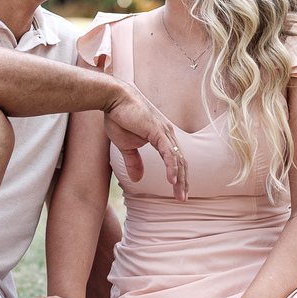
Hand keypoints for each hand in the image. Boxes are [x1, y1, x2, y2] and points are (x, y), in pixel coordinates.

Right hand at [103, 83, 188, 201]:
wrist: (113, 98)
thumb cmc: (119, 118)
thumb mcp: (126, 146)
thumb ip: (134, 162)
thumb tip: (137, 180)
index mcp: (162, 137)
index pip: (175, 160)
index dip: (179, 177)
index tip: (179, 192)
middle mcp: (168, 134)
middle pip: (180, 162)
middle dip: (183, 182)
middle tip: (183, 199)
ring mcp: (165, 132)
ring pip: (177, 160)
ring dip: (180, 179)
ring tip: (180, 195)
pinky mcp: (158, 131)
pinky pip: (168, 153)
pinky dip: (172, 167)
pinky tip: (173, 180)